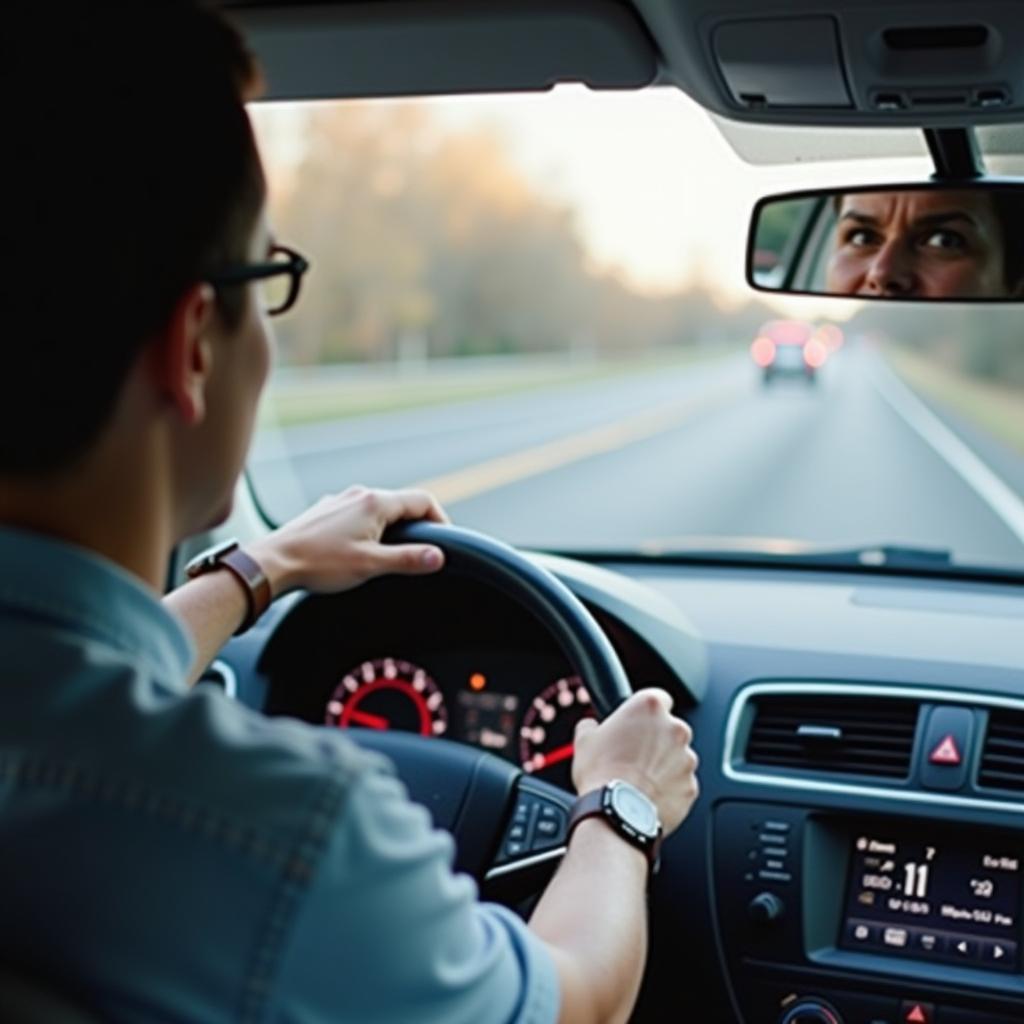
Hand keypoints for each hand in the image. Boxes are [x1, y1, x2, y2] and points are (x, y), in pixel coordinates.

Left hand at [247, 485, 449, 597]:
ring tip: (388, 555)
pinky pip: (357, 515)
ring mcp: (339, 501)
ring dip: (391, 528)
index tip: (443, 542)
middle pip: (401, 504)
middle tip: (420, 552)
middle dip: (416, 526)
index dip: (440, 520)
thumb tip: (438, 556)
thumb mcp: (371, 565)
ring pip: (378, 510)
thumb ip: (408, 559)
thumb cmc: (318, 563)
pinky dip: (368, 529)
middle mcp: (358, 495)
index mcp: (374, 503)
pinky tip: (357, 551)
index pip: (422, 501)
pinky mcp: (325, 512)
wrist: (272, 563)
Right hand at [571, 688, 698, 835]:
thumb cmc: (602, 775)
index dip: (645, 712)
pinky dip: (670, 787)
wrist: (616, 814)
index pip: (658, 698)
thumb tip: (591, 726)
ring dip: (664, 764)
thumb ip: (591, 725)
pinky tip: (649, 794)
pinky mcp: (691, 786)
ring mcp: (686, 758)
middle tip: (634, 754)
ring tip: (640, 779)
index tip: (638, 722)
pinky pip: (682, 782)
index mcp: (649, 707)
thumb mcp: (584, 740)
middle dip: (656, 739)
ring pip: (678, 757)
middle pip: (670, 728)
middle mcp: (674, 728)